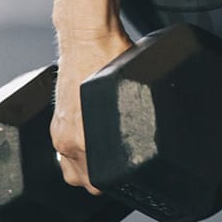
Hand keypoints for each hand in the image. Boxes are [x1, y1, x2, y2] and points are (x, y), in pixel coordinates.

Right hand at [50, 27, 134, 194]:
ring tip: (106, 159)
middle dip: (100, 181)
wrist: (86, 37)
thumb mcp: (133, 90)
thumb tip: (164, 129)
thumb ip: (140, 115)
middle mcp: (66, 138)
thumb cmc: (110, 57)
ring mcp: (58, 129)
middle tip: (121, 169)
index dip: (115, 184)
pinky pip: (65, 149)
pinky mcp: (56, 118)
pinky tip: (93, 140)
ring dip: (85, 168)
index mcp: (83, 138)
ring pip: (70, 168)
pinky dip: (77, 150)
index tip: (130, 178)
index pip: (96, 183)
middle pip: (81, 181)